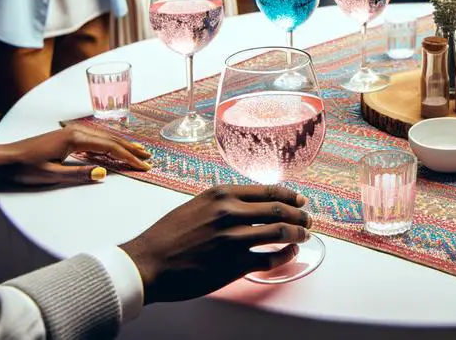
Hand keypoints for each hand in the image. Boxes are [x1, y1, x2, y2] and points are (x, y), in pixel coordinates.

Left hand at [0, 127, 151, 185]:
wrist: (1, 159)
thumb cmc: (23, 168)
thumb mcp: (51, 175)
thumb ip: (79, 174)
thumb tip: (105, 174)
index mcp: (74, 139)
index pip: (110, 148)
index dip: (128, 157)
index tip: (143, 166)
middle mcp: (75, 132)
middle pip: (110, 139)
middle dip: (130, 149)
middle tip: (148, 157)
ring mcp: (70, 133)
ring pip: (103, 138)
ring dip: (121, 145)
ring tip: (137, 151)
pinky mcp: (65, 138)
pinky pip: (93, 139)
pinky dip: (108, 144)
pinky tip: (111, 149)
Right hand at [120, 185, 311, 303]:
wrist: (148, 263)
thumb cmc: (167, 236)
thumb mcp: (195, 205)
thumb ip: (222, 202)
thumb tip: (248, 204)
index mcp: (221, 194)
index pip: (267, 191)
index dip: (290, 196)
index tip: (300, 200)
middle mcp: (230, 213)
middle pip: (279, 210)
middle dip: (299, 215)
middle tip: (307, 220)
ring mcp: (234, 239)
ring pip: (280, 233)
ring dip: (297, 234)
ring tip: (303, 236)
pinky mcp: (233, 265)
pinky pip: (269, 259)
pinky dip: (285, 256)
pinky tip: (289, 254)